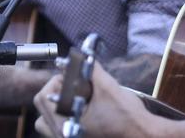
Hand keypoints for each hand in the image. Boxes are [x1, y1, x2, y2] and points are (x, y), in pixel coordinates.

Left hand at [33, 62, 156, 137]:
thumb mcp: (108, 88)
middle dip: (54, 93)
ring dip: (55, 108)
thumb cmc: (128, 117)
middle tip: (71, 86)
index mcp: (68, 124)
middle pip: (42, 111)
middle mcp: (65, 135)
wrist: (143, 134)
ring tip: (73, 100)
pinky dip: (64, 118)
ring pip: (47, 123)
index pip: (44, 97)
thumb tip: (83, 55)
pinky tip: (80, 111)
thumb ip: (91, 70)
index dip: (57, 81)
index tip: (71, 76)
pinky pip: (59, 130)